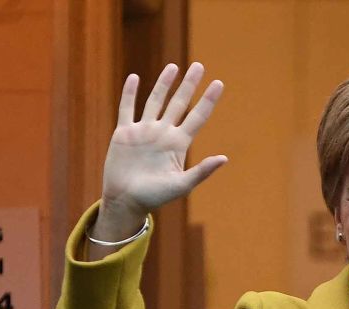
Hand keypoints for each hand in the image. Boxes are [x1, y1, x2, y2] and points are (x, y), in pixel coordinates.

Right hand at [94, 62, 227, 240]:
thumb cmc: (154, 197)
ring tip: (173, 67)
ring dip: (163, 84)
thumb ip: (201, 171)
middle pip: (179, 103)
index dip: (208, 100)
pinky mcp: (124, 133)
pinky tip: (134, 78)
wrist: (125, 202)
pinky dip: (130, 93)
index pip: (197, 116)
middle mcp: (163, 133)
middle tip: (199, 66)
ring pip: (155, 101)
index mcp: (178, 144)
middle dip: (189, 84)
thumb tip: (224, 158)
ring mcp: (143, 131)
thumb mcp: (181, 185)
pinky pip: (127, 108)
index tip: (218, 83)